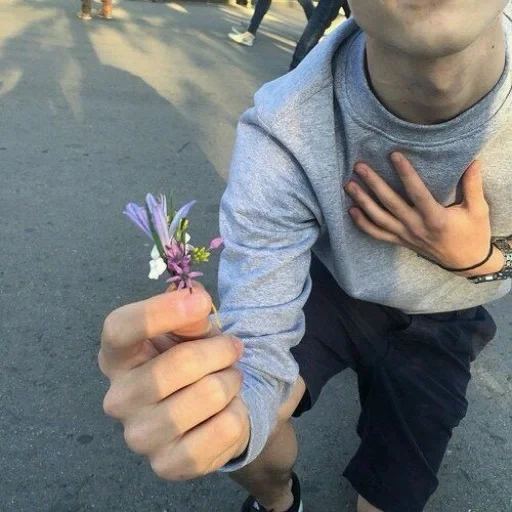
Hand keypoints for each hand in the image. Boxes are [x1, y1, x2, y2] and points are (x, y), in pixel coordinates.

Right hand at [98, 284, 249, 479]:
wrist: (208, 411)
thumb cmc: (192, 359)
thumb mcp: (191, 329)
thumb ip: (190, 313)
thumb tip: (194, 302)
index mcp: (117, 356)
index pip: (120, 329)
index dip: (160, 311)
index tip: (200, 302)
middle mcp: (118, 398)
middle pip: (176, 364)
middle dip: (219, 351)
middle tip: (232, 350)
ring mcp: (139, 436)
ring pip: (207, 395)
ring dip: (231, 380)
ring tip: (228, 380)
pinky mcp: (167, 465)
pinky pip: (223, 429)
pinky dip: (237, 412)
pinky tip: (226, 411)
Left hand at [344, 153, 503, 276]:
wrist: (467, 263)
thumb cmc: (474, 234)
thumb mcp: (478, 209)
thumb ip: (473, 185)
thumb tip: (473, 160)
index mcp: (436, 218)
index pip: (417, 192)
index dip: (405, 174)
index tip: (393, 155)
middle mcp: (416, 227)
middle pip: (390, 203)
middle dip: (373, 184)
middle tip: (359, 166)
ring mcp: (406, 236)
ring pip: (379, 219)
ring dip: (362, 201)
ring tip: (349, 185)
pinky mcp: (400, 242)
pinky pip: (377, 234)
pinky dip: (363, 224)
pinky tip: (351, 210)